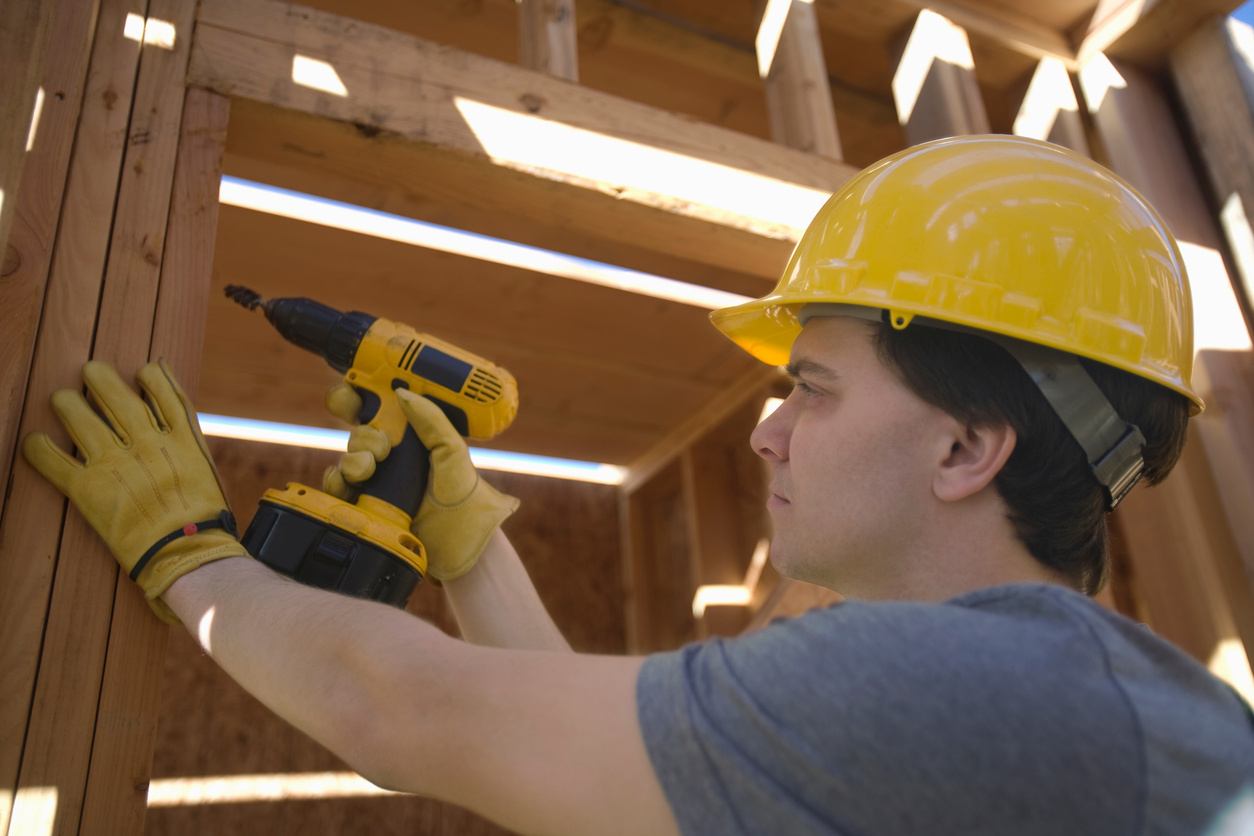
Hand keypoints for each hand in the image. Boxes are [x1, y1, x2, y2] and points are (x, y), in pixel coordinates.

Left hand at [22, 360, 244, 622]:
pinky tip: (35, 439)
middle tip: (90, 372)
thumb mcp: (205, 465)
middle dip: (98, 378)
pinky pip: (53, 461)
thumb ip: (186, 431)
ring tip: (62, 398)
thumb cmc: (203, 515)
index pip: (159, 388)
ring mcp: (115, 466)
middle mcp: (146, 444)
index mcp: (179, 438)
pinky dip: (38, 448)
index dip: (146, 374)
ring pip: (80, 418)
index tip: (138, 373)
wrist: (189, 553)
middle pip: (114, 396)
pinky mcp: (89, 490)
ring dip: (67, 403)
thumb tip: (171, 401)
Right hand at [323, 383, 518, 580]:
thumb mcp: (454, 452)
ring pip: (347, 457)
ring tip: (373, 469)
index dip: (361, 393)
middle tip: (382, 447)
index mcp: (412, 436)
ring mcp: (375, 480)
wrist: (460, 543)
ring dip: (355, 459)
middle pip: (357, 429)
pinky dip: (338, 482)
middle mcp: (391, 455)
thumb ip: (433, 420)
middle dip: (362, 433)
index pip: (379, 406)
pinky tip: (352, 486)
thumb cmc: (464, 497)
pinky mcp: (362, 505)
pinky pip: (336, 486)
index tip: (355, 386)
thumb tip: (402, 392)